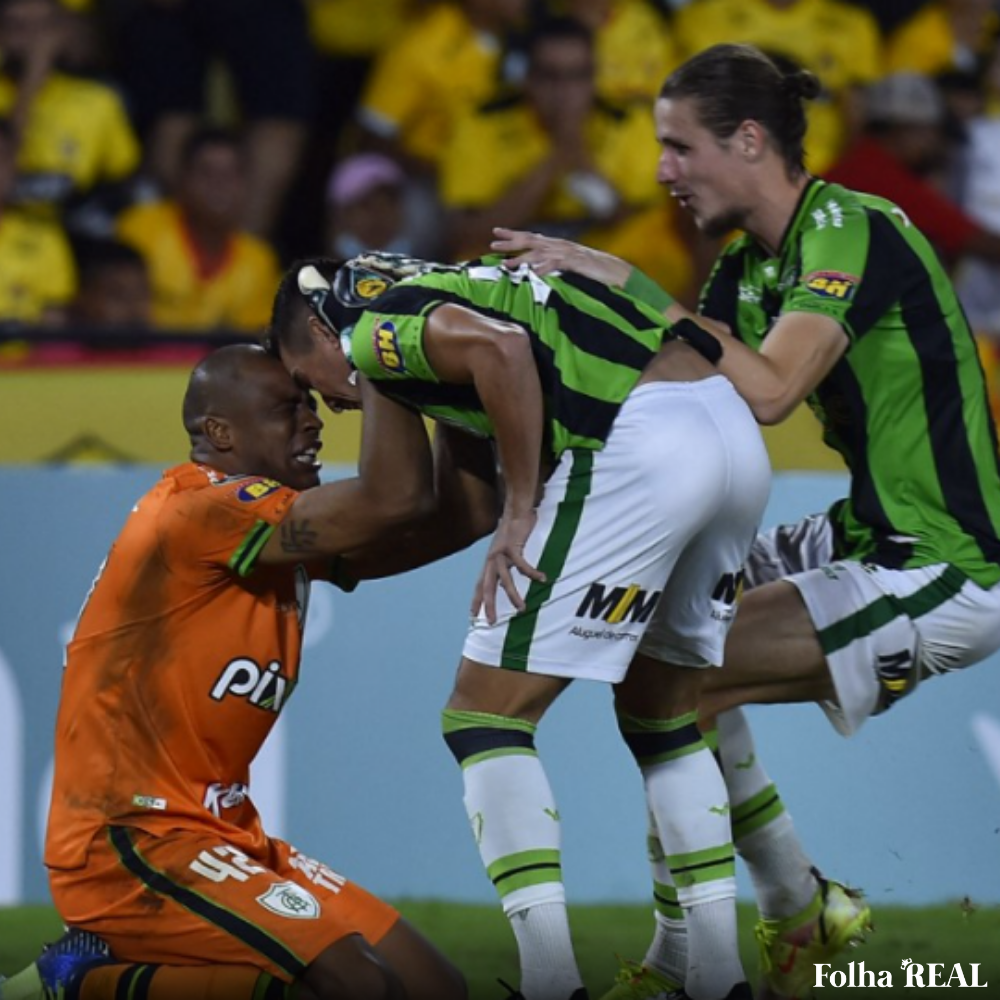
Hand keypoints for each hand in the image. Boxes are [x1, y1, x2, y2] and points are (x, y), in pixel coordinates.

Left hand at [471, 511, 544, 624]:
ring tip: (522, 608)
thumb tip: (506, 583)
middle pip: (487, 587)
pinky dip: (532, 573)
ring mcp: (500, 554)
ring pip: (504, 580)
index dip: (476, 600)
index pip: (479, 585)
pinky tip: (543, 578)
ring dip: (513, 595)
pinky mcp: (512, 547)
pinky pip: (522, 565)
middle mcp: (492, 560)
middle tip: (492, 621)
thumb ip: (504, 567)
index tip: (473, 616)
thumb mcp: (506, 552)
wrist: (516, 510)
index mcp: (489, 562)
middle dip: (488, 605)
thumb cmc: (514, 531)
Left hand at [490, 227, 630, 284]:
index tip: (495, 233)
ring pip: (540, 253)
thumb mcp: (567, 264)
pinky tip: (534, 273)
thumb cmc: (589, 269)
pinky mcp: (575, 262)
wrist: (612, 270)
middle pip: (530, 241)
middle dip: (511, 242)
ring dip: (523, 258)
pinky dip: (545, 268)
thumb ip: (551, 262)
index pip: (530, 236)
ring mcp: (566, 252)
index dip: (512, 234)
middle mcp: (558, 245)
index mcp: (555, 244)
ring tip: (508, 264)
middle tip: (493, 245)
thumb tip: (534, 267)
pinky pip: (557, 264)